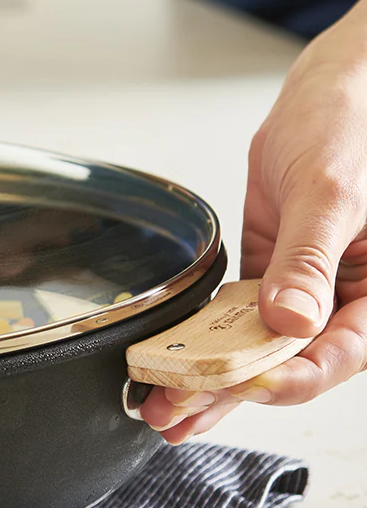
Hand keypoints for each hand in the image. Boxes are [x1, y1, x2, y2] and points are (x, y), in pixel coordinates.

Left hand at [141, 0, 366, 441]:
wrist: (334, 91)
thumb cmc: (355, 127)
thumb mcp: (334, 193)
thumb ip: (312, 261)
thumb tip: (289, 321)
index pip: (333, 354)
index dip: (283, 379)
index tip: (236, 387)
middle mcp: (341, 299)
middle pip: (285, 364)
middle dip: (228, 394)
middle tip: (173, 417)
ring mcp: (304, 290)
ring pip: (255, 347)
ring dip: (207, 376)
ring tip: (161, 406)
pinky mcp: (272, 273)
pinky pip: (236, 315)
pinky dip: (204, 338)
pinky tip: (171, 362)